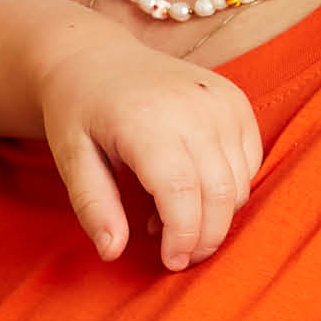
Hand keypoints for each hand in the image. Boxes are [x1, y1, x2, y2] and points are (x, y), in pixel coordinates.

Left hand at [38, 33, 261, 268]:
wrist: (96, 58)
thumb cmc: (79, 111)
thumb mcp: (71, 158)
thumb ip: (93, 205)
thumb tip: (112, 252)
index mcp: (145, 119)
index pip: (181, 193)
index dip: (182, 236)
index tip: (170, 262)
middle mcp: (191, 105)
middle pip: (219, 193)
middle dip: (205, 238)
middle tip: (178, 256)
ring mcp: (219, 99)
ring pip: (239, 183)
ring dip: (215, 216)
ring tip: (170, 216)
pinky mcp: (235, 99)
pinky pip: (249, 162)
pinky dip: (229, 189)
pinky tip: (192, 190)